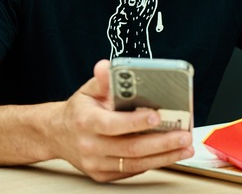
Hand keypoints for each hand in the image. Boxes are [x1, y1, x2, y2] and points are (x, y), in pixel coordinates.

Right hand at [52, 60, 193, 181]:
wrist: (57, 135)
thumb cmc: (78, 112)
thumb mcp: (88, 91)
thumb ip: (102, 80)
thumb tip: (106, 66)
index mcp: (86, 121)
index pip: (113, 124)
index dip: (136, 122)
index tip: (157, 117)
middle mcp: (90, 145)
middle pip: (130, 148)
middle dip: (162, 143)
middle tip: (184, 136)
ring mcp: (96, 163)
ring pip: (135, 164)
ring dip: (164, 156)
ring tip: (185, 148)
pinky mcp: (102, 174)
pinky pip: (131, 171)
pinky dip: (152, 163)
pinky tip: (169, 155)